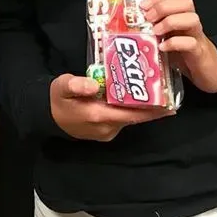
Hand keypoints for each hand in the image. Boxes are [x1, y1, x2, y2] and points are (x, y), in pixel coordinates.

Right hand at [49, 73, 172, 140]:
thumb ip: (77, 85)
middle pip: (134, 117)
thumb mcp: (62, 86)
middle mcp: (106, 127)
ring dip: (140, 108)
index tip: (168, 104)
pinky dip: (130, 111)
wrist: (48, 117)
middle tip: (164, 91)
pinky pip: (122, 120)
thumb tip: (94, 84)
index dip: (151, 110)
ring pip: (129, 119)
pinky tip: (133, 98)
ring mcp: (106, 132)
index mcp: (98, 115)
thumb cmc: (57, 99)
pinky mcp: (105, 132)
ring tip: (152, 91)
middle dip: (150, 106)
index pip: (131, 114)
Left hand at [140, 0, 216, 93]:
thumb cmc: (180, 49)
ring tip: (155, 32)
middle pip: (186, 1)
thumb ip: (152, 25)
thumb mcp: (165, 33)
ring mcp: (196, 35)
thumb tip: (128, 20)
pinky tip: (163, 46)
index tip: (143, 5)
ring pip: (192, 18)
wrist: (203, 69)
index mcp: (181, 13)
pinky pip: (191, 43)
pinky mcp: (198, 52)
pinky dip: (175, 43)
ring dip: (171, 22)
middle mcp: (190, 21)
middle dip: (164, 6)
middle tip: (149, 18)